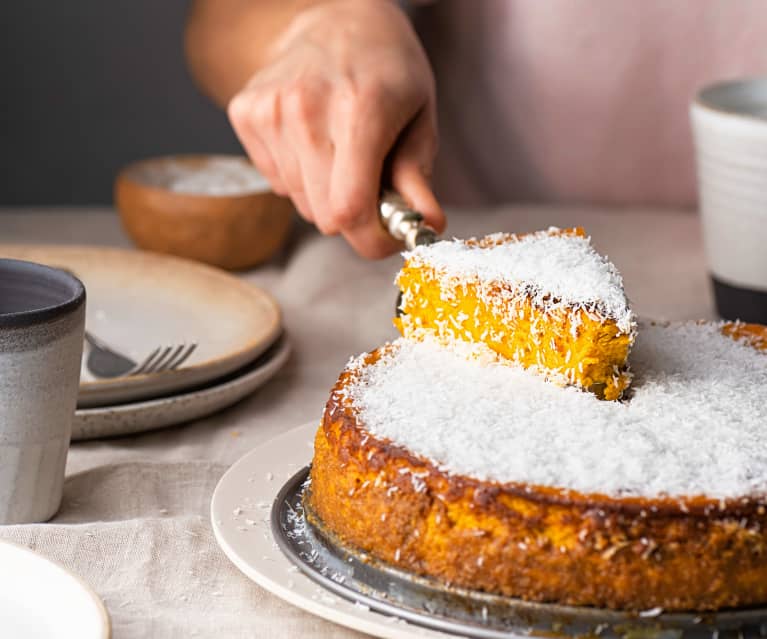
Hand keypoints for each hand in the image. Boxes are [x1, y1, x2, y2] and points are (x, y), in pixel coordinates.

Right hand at [227, 0, 444, 257]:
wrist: (336, 18)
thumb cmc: (387, 70)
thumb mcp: (420, 116)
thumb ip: (417, 176)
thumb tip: (427, 226)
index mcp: (360, 110)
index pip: (350, 209)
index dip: (371, 239)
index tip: (387, 237)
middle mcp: (306, 109)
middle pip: (325, 216)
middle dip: (353, 215)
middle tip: (369, 183)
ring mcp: (270, 110)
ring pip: (299, 204)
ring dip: (324, 194)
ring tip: (339, 152)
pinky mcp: (245, 113)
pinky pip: (276, 182)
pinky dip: (298, 176)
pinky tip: (311, 140)